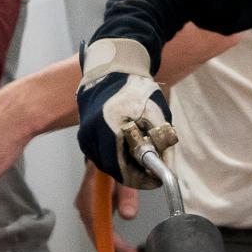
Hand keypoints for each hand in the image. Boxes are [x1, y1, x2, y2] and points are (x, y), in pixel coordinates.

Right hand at [74, 162, 142, 251]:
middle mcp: (84, 206)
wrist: (103, 147)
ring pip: (97, 235)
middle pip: (97, 235)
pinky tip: (121, 248)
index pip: (100, 229)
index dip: (115, 245)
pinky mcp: (90, 209)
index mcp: (90, 198)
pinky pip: (98, 230)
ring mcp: (86, 208)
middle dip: (115, 251)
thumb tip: (129, 216)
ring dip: (113, 248)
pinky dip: (110, 240)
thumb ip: (127, 193)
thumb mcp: (123, 174)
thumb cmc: (114, 159)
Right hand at [76, 37, 173, 188]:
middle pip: (114, 171)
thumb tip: (168, 172)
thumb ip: (161, 145)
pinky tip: (126, 143)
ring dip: (125, 164)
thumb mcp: (157, 115)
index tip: (157, 178)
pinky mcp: (83, 137)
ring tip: (141, 149)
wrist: (112, 71)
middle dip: (134, 172)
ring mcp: (85, 137)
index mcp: (110, 128)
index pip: (123, 171)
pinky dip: (115, 156)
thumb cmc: (137, 90)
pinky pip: (101, 156)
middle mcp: (92, 135)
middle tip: (152, 167)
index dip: (142, 179)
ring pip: (107, 166)